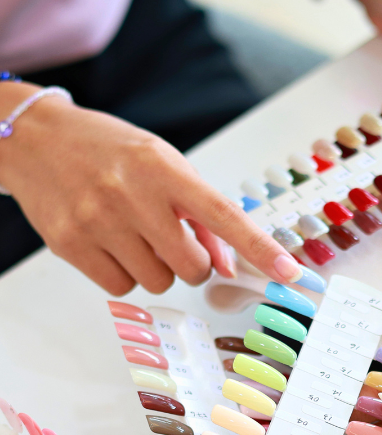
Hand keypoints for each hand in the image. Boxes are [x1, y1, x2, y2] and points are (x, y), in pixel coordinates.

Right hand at [0, 86, 300, 294]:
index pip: (224, 216)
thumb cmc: (109, 153)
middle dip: (192, 263)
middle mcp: (131, 194)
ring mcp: (98, 222)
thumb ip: (200, 216)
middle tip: (171, 239)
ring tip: (132, 234)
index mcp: (162, 168)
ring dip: (156, 268)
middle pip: (193, 268)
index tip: (289, 273)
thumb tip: (229, 267)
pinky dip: (125, 275)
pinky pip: (122, 289)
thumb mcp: (162, 165)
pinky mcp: (71, 245)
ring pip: (158, 282)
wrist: (35, 140)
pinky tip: (110, 244)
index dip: (260, 249)